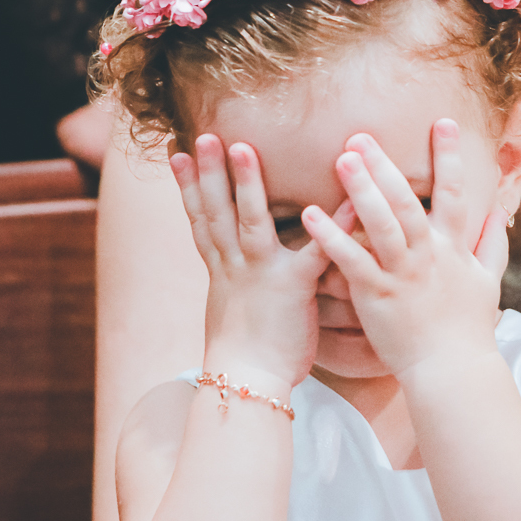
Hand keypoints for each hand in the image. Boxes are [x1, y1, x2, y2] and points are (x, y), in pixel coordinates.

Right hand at [170, 134, 348, 386]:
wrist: (246, 384)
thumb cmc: (244, 354)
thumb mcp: (230, 309)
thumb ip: (234, 280)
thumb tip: (232, 268)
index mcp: (221, 270)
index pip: (200, 220)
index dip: (186, 186)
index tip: (176, 153)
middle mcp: (234, 266)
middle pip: (216, 212)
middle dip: (208, 172)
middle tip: (203, 136)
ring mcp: (260, 274)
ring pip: (248, 221)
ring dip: (244, 183)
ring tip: (240, 147)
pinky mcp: (292, 286)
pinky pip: (314, 250)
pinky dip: (331, 226)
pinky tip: (345, 202)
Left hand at [301, 121, 507, 377]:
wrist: (452, 371)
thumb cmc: (468, 329)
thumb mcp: (488, 283)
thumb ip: (492, 245)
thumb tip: (500, 212)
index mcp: (453, 248)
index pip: (455, 194)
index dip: (450, 157)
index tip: (442, 122)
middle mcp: (428, 255)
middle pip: (407, 201)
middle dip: (385, 165)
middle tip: (360, 136)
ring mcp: (402, 274)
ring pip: (381, 223)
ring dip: (361, 189)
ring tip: (342, 159)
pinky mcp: (377, 295)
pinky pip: (351, 260)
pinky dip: (331, 236)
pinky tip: (311, 214)